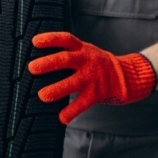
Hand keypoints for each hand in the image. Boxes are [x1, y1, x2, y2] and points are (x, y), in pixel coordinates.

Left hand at [28, 32, 156, 124]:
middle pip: (67, 59)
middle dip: (49, 63)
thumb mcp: (86, 52)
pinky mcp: (96, 93)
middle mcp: (87, 61)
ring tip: (43, 95)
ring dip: (57, 89)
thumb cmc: (97, 64)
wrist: (125, 76)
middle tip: (32, 68)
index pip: (66, 39)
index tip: (34, 42)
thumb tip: (39, 61)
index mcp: (83, 49)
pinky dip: (72, 111)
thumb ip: (68, 53)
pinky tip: (62, 118)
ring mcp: (92, 77)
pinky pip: (83, 103)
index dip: (50, 39)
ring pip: (73, 83)